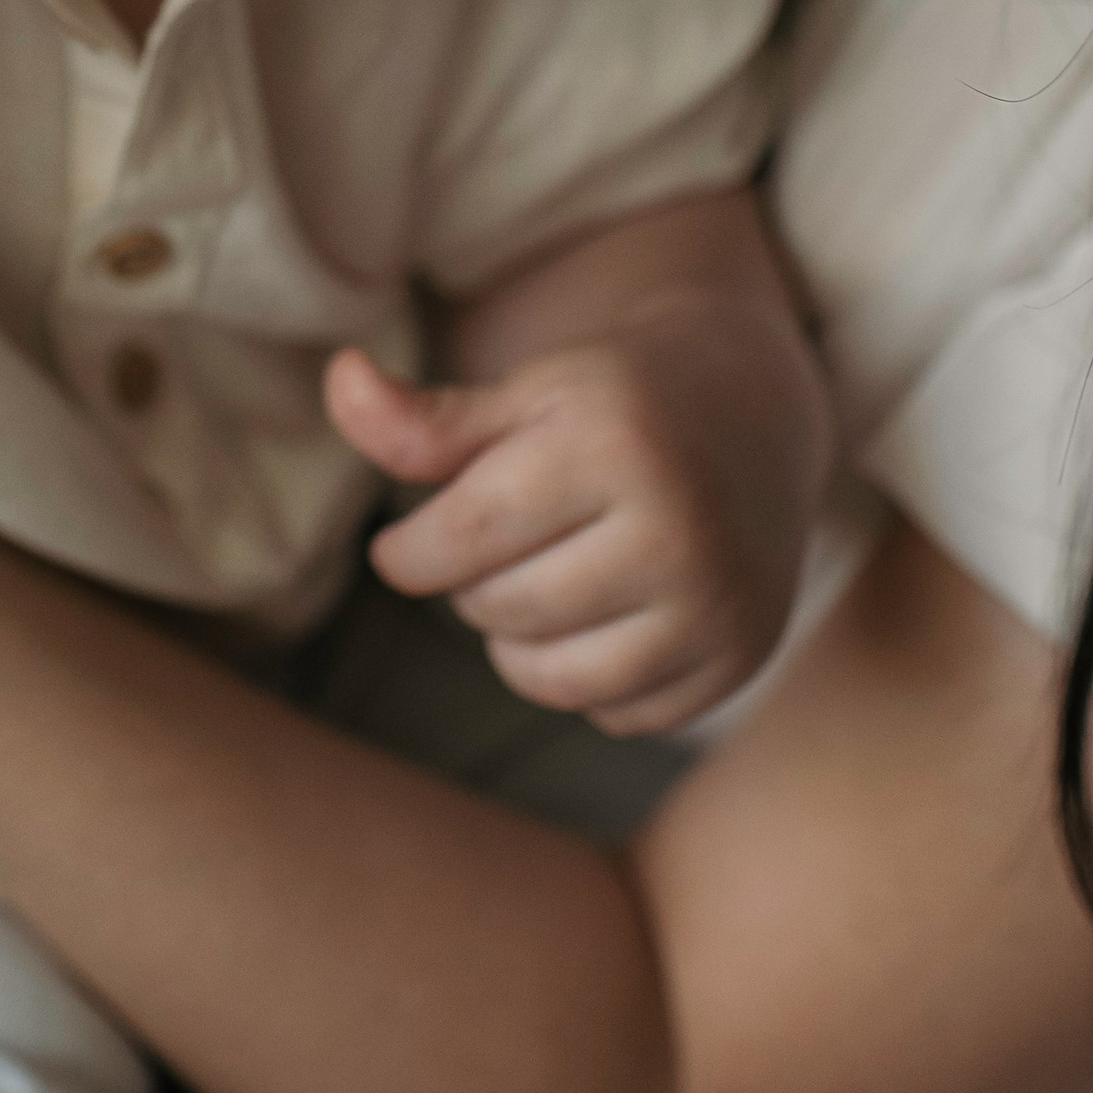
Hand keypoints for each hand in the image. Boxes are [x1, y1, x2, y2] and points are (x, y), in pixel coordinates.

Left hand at [329, 304, 824, 735]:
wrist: (753, 409)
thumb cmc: (613, 401)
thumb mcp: (521, 393)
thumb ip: (422, 418)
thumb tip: (339, 379)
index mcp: (614, 445)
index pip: (462, 539)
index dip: (409, 553)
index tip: (406, 545)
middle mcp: (679, 530)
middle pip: (503, 610)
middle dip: (473, 585)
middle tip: (499, 545)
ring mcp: (719, 604)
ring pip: (554, 681)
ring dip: (517, 644)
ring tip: (536, 584)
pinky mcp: (741, 658)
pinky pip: (618, 714)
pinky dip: (588, 679)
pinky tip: (603, 614)